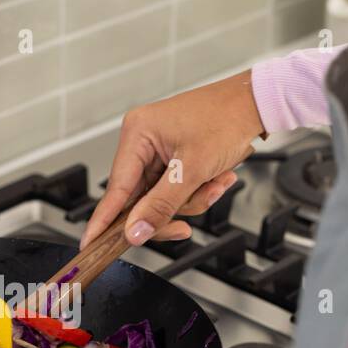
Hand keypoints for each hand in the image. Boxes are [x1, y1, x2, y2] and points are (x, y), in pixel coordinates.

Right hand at [81, 69, 266, 248]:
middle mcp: (143, 142)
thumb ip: (161, 205)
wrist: (257, 103)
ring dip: (190, 200)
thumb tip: (135, 231)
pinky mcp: (174, 158)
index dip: (104, 220)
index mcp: (137, 133)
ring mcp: (158, 151)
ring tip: (215, 184)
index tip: (90, 244)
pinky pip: (176, 191)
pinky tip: (217, 179)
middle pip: (140, 199)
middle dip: (169, 210)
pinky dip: (196, 192)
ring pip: (161, 199)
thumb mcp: (192, 169)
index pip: (115, 188)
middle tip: (182, 226)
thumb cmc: (227, 118)